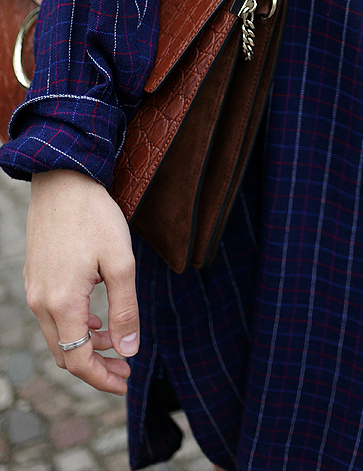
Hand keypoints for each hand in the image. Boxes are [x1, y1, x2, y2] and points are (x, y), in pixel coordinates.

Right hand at [25, 170, 138, 394]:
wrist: (63, 179)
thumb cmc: (95, 217)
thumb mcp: (121, 262)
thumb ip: (125, 309)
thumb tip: (129, 350)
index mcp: (62, 303)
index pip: (79, 361)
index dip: (102, 378)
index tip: (126, 382)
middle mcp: (41, 302)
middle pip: (65, 355)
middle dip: (95, 368)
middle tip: (125, 368)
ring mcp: (35, 289)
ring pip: (58, 336)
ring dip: (85, 347)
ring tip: (115, 346)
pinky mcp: (35, 276)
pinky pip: (52, 316)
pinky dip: (74, 327)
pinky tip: (96, 320)